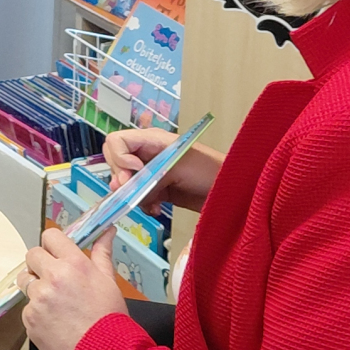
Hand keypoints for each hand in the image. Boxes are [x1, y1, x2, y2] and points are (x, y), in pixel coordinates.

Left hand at [20, 221, 128, 349]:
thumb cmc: (110, 320)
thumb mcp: (109, 281)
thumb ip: (102, 253)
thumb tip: (107, 231)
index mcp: (73, 264)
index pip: (49, 236)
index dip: (53, 245)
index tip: (57, 254)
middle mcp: (52, 277)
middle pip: (32, 255)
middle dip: (41, 264)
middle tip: (55, 279)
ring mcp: (38, 299)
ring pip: (25, 280)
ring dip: (36, 286)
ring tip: (55, 303)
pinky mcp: (29, 319)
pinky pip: (26, 307)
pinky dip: (37, 312)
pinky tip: (54, 321)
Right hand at [101, 126, 220, 209]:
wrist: (233, 192)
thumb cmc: (211, 171)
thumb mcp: (179, 168)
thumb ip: (150, 175)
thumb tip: (126, 186)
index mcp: (153, 140)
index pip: (118, 141)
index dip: (119, 157)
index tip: (133, 172)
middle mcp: (148, 154)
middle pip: (116, 161)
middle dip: (121, 178)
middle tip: (132, 191)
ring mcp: (153, 173)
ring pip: (126, 182)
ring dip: (133, 195)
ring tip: (152, 203)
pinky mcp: (159, 190)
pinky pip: (138, 197)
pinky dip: (144, 205)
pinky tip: (157, 209)